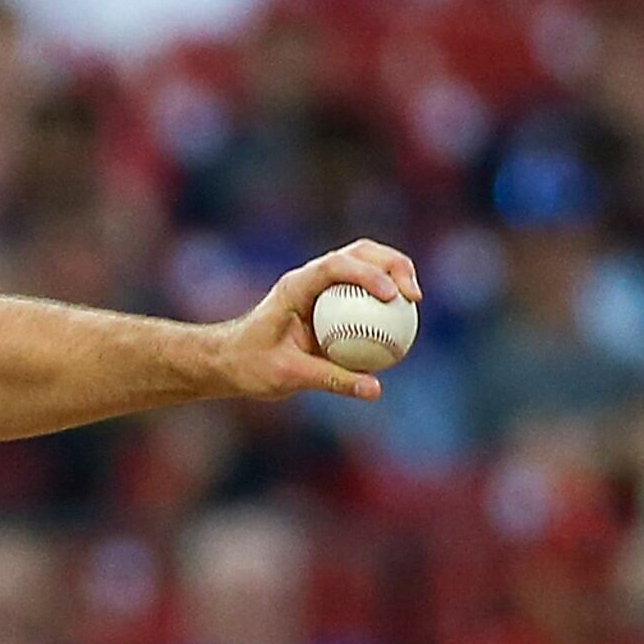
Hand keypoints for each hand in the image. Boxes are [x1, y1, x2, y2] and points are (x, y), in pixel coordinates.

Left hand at [219, 241, 421, 403]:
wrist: (229, 362)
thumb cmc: (250, 366)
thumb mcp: (288, 376)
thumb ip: (332, 380)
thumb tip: (376, 390)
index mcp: (295, 286)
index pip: (336, 266)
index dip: (369, 275)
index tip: (392, 297)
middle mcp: (310, 278)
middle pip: (360, 253)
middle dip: (393, 265)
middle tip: (413, 296)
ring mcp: (322, 286)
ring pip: (366, 265)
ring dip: (395, 274)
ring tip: (414, 301)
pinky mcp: (330, 300)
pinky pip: (363, 293)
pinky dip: (385, 301)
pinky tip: (403, 322)